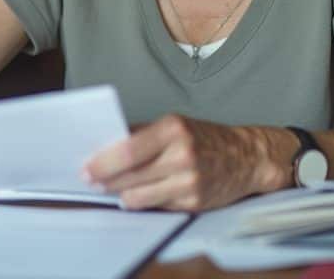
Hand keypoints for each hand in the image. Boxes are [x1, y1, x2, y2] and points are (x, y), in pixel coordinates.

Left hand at [83, 115, 274, 210]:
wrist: (247, 158)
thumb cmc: (204, 139)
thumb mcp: (175, 125)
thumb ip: (141, 134)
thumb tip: (104, 145)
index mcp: (173, 129)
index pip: (128, 150)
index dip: (103, 163)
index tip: (86, 168)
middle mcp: (182, 155)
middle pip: (130, 175)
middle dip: (105, 181)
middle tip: (91, 182)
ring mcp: (189, 182)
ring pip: (139, 197)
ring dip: (121, 195)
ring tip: (113, 190)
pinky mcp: (194, 203)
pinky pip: (157, 207)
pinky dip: (144, 202)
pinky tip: (138, 195)